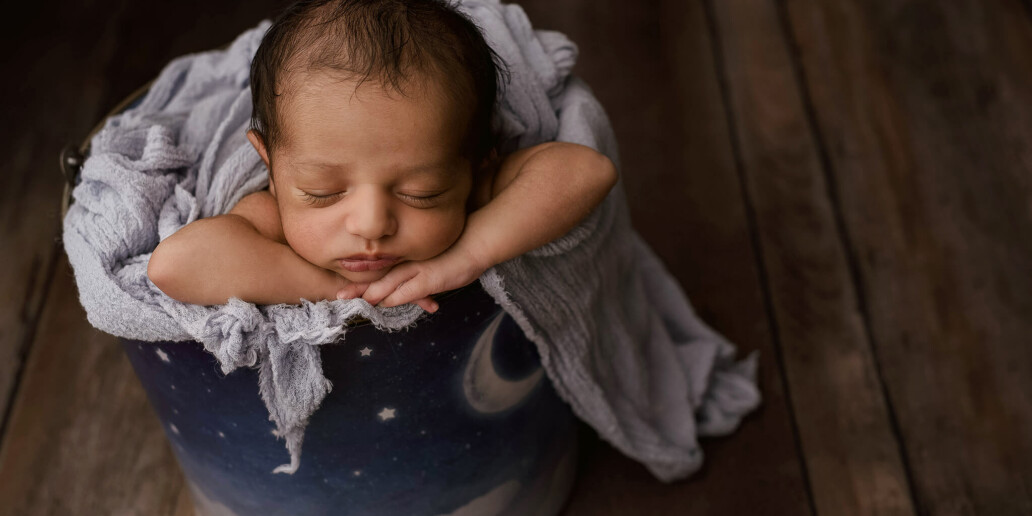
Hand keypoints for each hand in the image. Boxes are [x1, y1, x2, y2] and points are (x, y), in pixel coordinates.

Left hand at [335, 245, 485, 312]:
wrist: (475, 243)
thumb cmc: (456, 253)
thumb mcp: (432, 265)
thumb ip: (418, 276)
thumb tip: (407, 289)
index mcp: (407, 260)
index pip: (380, 270)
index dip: (363, 279)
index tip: (345, 285)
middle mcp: (408, 263)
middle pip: (378, 277)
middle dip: (358, 289)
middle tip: (339, 295)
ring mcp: (417, 270)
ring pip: (388, 283)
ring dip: (371, 294)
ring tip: (355, 301)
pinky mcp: (428, 279)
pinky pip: (407, 291)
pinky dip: (394, 298)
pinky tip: (382, 303)